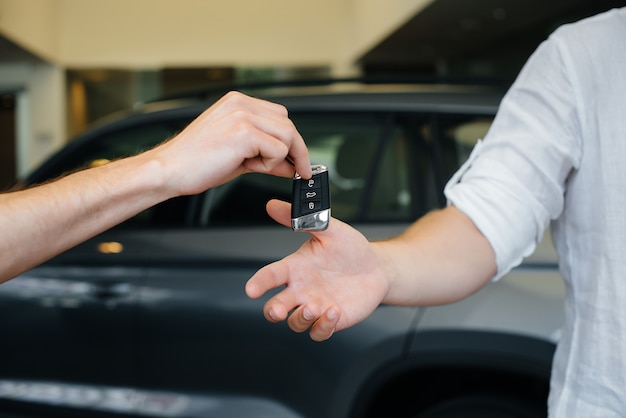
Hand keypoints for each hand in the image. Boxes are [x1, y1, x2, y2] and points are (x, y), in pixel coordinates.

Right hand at [149, 91, 310, 196]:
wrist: (168, 170)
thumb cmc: (195, 162)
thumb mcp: (238, 155)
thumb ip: (265, 154)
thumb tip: (290, 164)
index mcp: (237, 103)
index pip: (280, 116)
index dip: (290, 140)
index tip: (297, 159)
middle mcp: (241, 104)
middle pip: (288, 124)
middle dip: (295, 150)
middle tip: (293, 171)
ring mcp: (242, 115)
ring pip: (287, 136)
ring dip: (279, 158)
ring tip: (255, 167)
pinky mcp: (244, 132)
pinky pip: (278, 150)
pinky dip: (270, 164)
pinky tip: (249, 166)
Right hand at [246, 200, 389, 340]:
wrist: (376, 268)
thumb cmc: (350, 249)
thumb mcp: (328, 229)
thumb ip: (302, 219)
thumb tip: (273, 205)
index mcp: (294, 268)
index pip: (269, 276)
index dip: (258, 283)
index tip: (251, 289)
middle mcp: (300, 290)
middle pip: (275, 307)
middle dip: (273, 311)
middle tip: (277, 309)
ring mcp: (314, 306)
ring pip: (295, 322)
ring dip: (301, 318)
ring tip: (316, 307)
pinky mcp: (330, 321)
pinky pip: (318, 332)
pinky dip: (323, 327)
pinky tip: (334, 312)